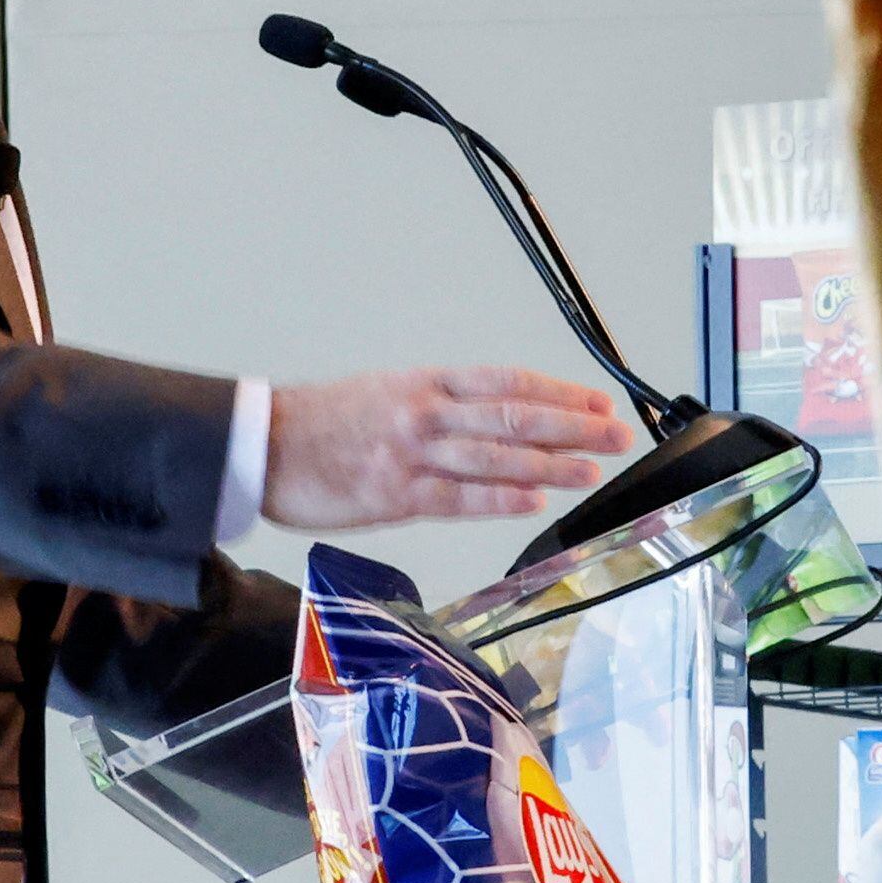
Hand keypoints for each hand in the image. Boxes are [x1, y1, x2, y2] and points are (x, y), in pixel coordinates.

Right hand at [260, 366, 631, 529]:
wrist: (264, 442)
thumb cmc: (325, 421)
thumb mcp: (390, 393)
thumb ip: (442, 407)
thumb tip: (496, 420)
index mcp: (428, 384)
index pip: (510, 383)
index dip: (560, 392)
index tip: (598, 402)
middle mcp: (427, 413)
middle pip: (515, 416)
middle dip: (573, 425)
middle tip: (616, 433)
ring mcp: (412, 453)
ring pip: (495, 456)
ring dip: (550, 463)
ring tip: (591, 469)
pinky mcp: (395, 494)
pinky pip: (457, 496)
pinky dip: (499, 497)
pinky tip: (534, 499)